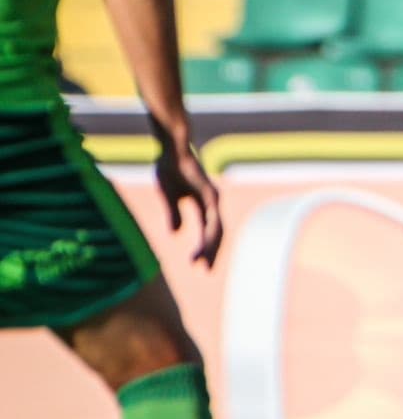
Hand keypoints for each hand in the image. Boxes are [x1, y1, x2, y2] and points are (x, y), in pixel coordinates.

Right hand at [155, 140, 222, 266]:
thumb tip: (176, 234)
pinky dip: (210, 232)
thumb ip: (174, 215)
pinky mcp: (209, 192)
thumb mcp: (169, 197)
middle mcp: (212, 202)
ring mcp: (213, 197)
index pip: (208, 230)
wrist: (171, 148)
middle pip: (216, 232)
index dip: (204, 247)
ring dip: (212, 247)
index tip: (197, 264)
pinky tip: (207, 244)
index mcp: (203, 204)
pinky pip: (212, 217)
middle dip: (212, 252)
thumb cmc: (170, 168)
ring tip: (205, 263)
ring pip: (217, 228)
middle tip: (206, 270)